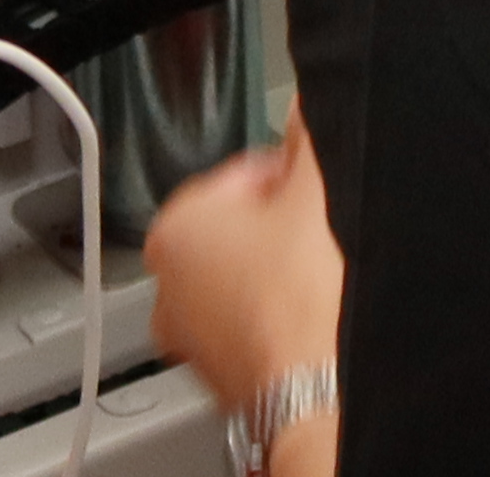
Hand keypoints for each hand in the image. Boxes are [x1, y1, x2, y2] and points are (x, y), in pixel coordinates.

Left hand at [146, 111, 346, 433]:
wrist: (313, 386)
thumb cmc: (299, 298)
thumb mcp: (313, 191)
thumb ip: (306, 133)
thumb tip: (304, 102)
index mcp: (173, 228)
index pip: (242, 172)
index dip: (291, 173)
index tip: (318, 183)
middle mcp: (166, 285)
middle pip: (238, 227)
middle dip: (281, 222)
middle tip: (322, 228)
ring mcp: (189, 333)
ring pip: (243, 277)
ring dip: (279, 269)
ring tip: (320, 273)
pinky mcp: (218, 370)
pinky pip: (250, 321)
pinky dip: (278, 312)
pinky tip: (313, 311)